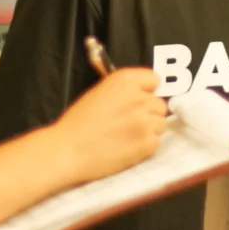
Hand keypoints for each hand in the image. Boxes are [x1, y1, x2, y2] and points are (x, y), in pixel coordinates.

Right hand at [51, 68, 167, 183]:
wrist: (68, 150)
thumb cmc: (78, 122)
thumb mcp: (100, 92)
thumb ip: (125, 90)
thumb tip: (143, 93)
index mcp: (125, 80)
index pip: (154, 79)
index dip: (147, 91)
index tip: (141, 98)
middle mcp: (139, 97)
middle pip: (159, 104)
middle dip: (148, 113)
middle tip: (129, 122)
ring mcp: (145, 121)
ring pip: (160, 124)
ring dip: (148, 130)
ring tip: (127, 136)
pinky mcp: (147, 143)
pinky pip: (156, 143)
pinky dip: (145, 147)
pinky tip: (128, 148)